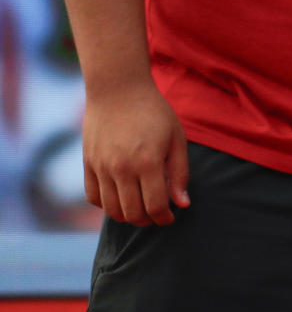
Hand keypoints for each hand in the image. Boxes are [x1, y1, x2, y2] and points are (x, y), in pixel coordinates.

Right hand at [82, 79, 189, 225]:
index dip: (164, 217)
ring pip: (112, 210)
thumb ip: (180, 173)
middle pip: (132, 213)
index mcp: (148, 162)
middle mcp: (121, 169)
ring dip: (128, 217)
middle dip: (148, 221)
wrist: (118, 90)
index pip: (155, 206)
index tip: (171, 217)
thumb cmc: (154, 112)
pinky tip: (121, 199)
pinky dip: (107, 206)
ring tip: (141, 211)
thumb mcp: (176, 138)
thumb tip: (183, 204)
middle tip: (157, 216)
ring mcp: (101, 168)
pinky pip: (93, 197)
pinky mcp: (88, 164)